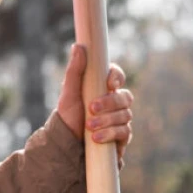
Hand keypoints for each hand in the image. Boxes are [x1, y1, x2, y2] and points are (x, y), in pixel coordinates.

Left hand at [57, 43, 133, 167]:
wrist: (66, 145)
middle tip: (91, 108)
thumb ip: (75, 71)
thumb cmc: (68, 117)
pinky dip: (110, 133)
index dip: (117, 77)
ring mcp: (120, 120)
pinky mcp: (121, 138)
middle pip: (125, 97)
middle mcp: (115, 103)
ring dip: (107, 120)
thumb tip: (78, 46)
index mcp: (103, 88)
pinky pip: (125, 132)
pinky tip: (96, 138)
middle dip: (109, 103)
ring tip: (89, 127)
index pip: (117, 77)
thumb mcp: (68, 94)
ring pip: (126, 115)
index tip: (108, 83)